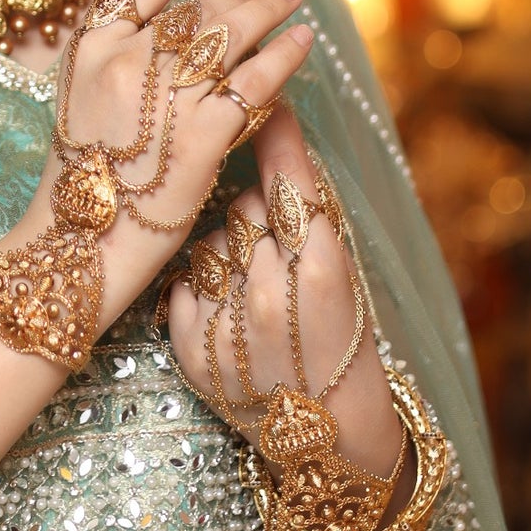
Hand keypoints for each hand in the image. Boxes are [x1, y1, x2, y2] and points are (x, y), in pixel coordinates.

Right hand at [0, 0, 314, 329]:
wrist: (74, 247)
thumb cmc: (78, 176)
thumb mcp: (82, 94)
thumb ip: (121, 52)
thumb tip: (176, 20)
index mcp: (90, 43)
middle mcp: (125, 58)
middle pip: (201, 4)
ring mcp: (163, 95)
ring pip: (232, 34)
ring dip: (271, 12)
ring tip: (294, 5)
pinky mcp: (200, 135)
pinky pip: (254, 82)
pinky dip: (283, 58)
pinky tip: (301, 45)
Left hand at [165, 103, 403, 484]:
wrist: (327, 436)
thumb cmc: (344, 344)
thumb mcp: (344, 271)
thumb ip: (307, 211)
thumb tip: (276, 128)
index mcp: (320, 264)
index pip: (285, 175)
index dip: (274, 131)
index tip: (266, 94)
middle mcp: (269, 286)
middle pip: (243, 206)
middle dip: (256, 220)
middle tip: (279, 261)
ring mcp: (225, 316)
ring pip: (211, 242)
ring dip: (228, 258)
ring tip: (257, 301)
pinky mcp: (189, 343)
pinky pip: (186, 281)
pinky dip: (203, 292)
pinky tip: (231, 320)